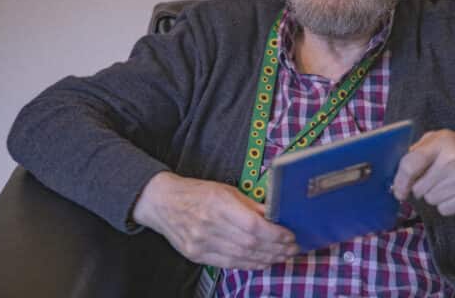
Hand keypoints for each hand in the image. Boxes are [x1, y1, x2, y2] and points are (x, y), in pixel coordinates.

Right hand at [133, 171, 298, 268]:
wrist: (162, 202)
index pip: (253, 225)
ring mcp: (201, 243)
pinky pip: (228, 264)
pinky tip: (263, 262)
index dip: (275, 233)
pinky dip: (249, 265)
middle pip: (250, 244)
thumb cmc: (197, 192)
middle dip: (276, 248)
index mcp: (218, 204)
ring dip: (266, 258)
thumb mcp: (225, 190)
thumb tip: (275, 215)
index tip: (290, 234)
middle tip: (293, 248)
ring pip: (241, 257)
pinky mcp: (196, 255)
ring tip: (282, 256)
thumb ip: (250, 205)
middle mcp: (209, 225)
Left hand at [392, 130, 454, 215]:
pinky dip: (446, 204)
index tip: (399, 190)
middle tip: (434, 179)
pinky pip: (444, 209)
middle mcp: (452, 161)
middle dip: (421, 187)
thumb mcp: (442, 137)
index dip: (400, 181)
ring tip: (448, 183)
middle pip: (419, 188)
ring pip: (430, 200)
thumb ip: (419, 149)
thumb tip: (399, 169)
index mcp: (442, 143)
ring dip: (434, 195)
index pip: (410, 165)